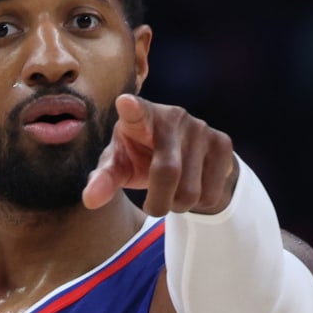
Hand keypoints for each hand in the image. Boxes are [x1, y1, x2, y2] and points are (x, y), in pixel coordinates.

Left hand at [83, 93, 237, 216]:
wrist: (185, 152)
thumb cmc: (139, 155)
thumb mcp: (119, 165)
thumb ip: (104, 180)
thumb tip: (89, 200)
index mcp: (140, 118)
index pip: (136, 112)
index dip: (132, 109)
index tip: (124, 103)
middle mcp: (173, 117)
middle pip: (168, 172)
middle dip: (157, 204)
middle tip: (152, 209)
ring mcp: (201, 128)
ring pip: (192, 190)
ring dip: (178, 206)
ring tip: (171, 197)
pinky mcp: (222, 142)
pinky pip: (212, 192)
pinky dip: (198, 204)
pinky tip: (192, 190)